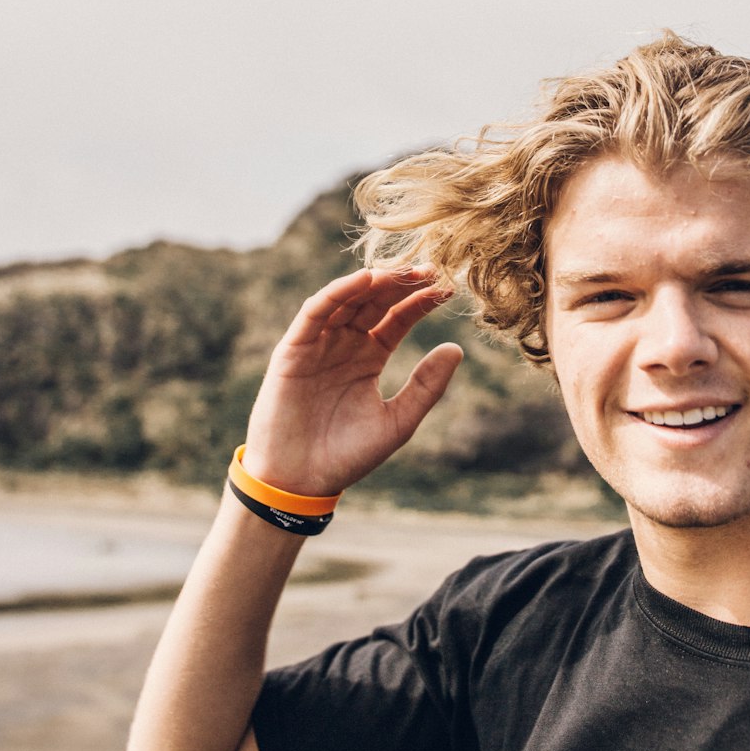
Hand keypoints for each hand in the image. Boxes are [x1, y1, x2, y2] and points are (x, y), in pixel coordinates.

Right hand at [242, 267, 462, 494]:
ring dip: (372, 282)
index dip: (421, 301)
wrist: (301, 481)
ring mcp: (318, 344)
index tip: (448, 288)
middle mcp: (344, 344)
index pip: (398, 318)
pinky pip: (315, 313)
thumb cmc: (347, 456)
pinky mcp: (293, 349)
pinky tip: (362, 281)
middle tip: (430, 269)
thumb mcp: (397, 421)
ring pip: (347, 300)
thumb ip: (426, 386)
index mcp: (369, 357)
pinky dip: (336, 293)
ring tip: (401, 271)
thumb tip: (456, 348)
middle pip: (375, 302)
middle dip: (401, 284)